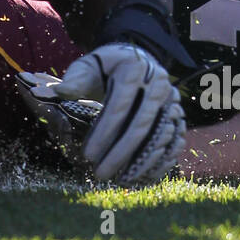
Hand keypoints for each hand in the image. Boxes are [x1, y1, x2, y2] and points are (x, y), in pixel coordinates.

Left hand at [18, 43, 184, 185]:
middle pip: (141, 125)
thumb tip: (61, 92)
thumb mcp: (89, 65)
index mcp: (134, 69)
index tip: (88, 156)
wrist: (136, 59)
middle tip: (101, 174)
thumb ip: (76, 78)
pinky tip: (142, 177)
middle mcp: (158, 84)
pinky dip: (160, 161)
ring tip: (120, 180)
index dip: (104, 133)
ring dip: (142, 162)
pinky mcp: (178, 114)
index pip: (119, 106)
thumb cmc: (107, 66)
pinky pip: (174, 142)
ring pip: (161, 136)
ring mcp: (172, 100)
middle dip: (120, 154)